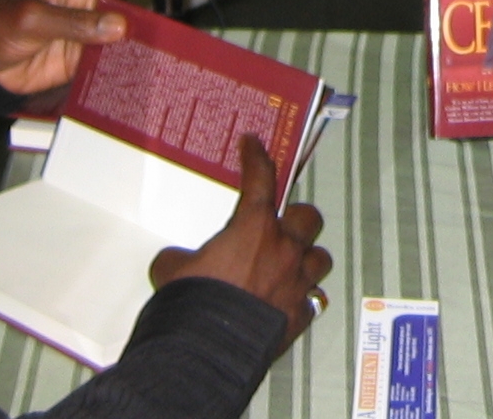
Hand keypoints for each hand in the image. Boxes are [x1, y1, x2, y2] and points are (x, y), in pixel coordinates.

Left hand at [0, 0, 138, 96]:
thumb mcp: (31, 18)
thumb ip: (73, 21)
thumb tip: (119, 26)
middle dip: (135, 8)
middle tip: (125, 28)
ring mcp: (90, 25)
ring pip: (127, 24)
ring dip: (133, 36)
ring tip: (131, 49)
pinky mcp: (89, 53)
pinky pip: (114, 53)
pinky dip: (122, 58)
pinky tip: (123, 65)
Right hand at [150, 135, 332, 345]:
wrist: (207, 348)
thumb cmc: (192, 302)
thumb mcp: (172, 268)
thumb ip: (181, 257)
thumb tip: (178, 263)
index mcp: (253, 227)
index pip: (260, 178)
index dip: (256, 157)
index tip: (254, 145)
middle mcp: (283, 249)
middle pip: (308, 217)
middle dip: (296, 219)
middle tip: (281, 225)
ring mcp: (297, 282)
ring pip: (320, 258)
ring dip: (307, 259)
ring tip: (292, 265)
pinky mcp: (301, 315)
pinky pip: (314, 299)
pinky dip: (304, 298)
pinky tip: (290, 302)